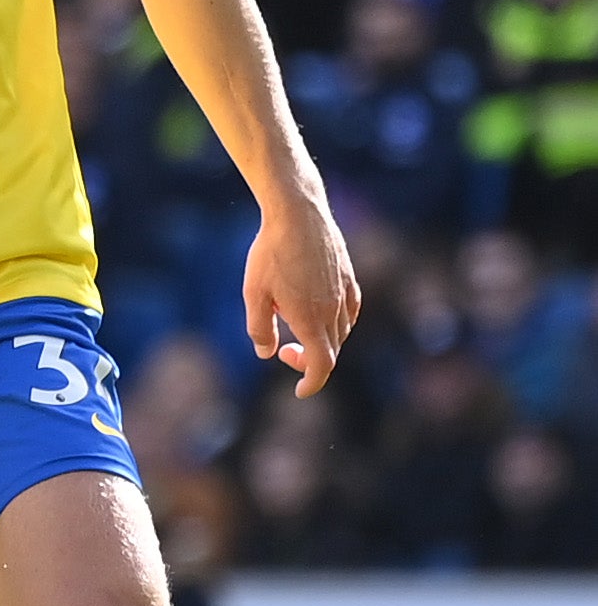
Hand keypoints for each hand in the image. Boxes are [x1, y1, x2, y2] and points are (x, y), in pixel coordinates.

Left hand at [242, 189, 357, 393]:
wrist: (298, 214)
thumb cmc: (270, 253)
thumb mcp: (254, 293)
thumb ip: (260, 328)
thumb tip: (267, 353)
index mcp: (311, 318)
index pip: (322, 364)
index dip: (312, 383)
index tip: (300, 391)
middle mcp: (334, 309)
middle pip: (330, 351)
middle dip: (308, 361)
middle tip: (284, 352)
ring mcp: (346, 293)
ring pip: (341, 332)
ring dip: (322, 341)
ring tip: (293, 325)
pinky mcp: (350, 278)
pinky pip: (350, 312)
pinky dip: (336, 324)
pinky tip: (320, 314)